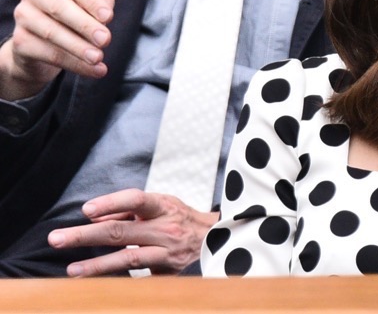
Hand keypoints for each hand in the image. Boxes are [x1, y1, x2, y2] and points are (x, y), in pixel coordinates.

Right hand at [0, 0, 113, 100]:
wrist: (45, 42)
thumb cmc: (77, 13)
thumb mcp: (92, 3)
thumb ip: (102, 2)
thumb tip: (105, 14)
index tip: (108, 17)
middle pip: (60, 7)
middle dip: (85, 25)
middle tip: (106, 39)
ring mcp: (23, 15)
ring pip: (52, 32)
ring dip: (79, 47)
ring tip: (99, 58)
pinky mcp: (20, 41)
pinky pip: (50, 54)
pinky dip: (75, 64)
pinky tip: (95, 70)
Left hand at [47, 189, 220, 275]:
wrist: (216, 239)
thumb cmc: (179, 218)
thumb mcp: (159, 205)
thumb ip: (128, 210)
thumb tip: (93, 218)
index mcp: (163, 207)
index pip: (136, 200)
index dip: (110, 203)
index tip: (85, 210)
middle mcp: (165, 229)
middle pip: (121, 231)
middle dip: (85, 235)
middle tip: (56, 239)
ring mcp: (166, 252)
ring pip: (128, 258)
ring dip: (96, 265)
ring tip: (71, 270)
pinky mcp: (167, 271)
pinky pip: (138, 277)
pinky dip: (115, 278)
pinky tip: (93, 282)